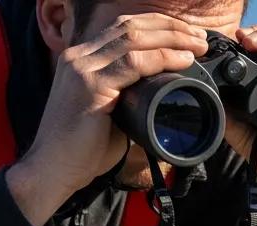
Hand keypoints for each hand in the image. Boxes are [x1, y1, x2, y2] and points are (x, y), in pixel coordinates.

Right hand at [7, 14, 208, 225]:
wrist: (55, 169)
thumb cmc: (83, 149)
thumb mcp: (111, 115)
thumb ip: (130, 99)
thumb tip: (160, 97)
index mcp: (84, 58)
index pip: (123, 27)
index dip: (158, 26)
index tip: (187, 36)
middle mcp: (80, 55)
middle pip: (130, 25)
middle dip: (170, 27)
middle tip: (201, 36)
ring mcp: (82, 67)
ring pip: (133, 38)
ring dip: (171, 39)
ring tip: (198, 45)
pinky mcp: (89, 85)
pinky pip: (132, 63)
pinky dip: (161, 59)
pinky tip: (183, 61)